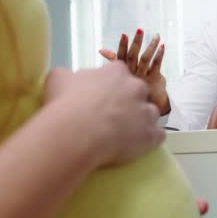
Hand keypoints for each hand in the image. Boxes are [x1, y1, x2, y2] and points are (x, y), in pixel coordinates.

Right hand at [43, 62, 165, 166]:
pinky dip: (150, 140)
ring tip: (126, 133)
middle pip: (138, 92)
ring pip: (151, 113)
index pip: (118, 72)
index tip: (102, 94)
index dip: (110, 84)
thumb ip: (68, 76)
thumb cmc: (65, 104)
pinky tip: (139, 145)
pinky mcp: (151, 135)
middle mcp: (136, 88)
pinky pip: (158, 136)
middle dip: (129, 101)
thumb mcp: (58, 78)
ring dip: (142, 121)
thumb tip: (69, 78)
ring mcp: (146, 112)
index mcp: (116, 72)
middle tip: (112, 115)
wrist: (77, 134)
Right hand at [99, 29, 170, 115]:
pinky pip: (156, 66)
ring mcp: (142, 78)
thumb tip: (101, 50)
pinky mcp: (153, 80)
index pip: (120, 56)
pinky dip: (159, 55)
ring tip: (157, 36)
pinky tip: (163, 46)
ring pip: (146, 60)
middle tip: (140, 30)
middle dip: (137, 42)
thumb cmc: (128, 90)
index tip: (124, 34)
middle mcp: (131, 74)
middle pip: (133, 56)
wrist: (142, 111)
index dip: (122, 46)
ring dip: (151, 46)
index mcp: (121, 72)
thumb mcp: (118, 76)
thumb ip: (112, 61)